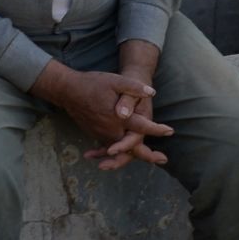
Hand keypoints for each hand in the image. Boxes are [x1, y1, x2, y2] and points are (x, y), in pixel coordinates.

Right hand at [30, 60, 172, 159]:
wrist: (68, 91)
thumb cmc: (93, 84)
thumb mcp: (115, 80)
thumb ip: (133, 87)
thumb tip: (152, 93)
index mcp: (119, 117)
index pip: (142, 126)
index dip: (157, 129)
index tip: (170, 131)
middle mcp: (111, 129)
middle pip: (132, 147)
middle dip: (148, 155)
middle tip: (163, 159)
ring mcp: (102, 134)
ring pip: (121, 150)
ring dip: (134, 155)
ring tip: (152, 158)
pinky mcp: (96, 135)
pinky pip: (110, 147)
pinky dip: (119, 152)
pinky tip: (125, 153)